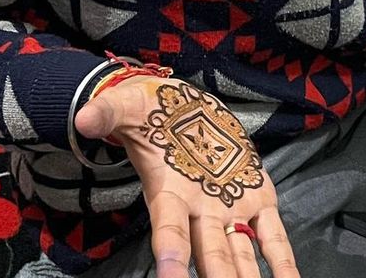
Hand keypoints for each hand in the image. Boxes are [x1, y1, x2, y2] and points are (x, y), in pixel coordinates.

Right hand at [75, 76, 299, 277]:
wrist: (182, 108)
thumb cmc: (151, 113)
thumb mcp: (127, 105)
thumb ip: (108, 113)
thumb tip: (84, 117)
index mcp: (169, 192)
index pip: (169, 230)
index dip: (172, 255)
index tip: (171, 277)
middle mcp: (199, 209)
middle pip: (209, 254)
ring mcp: (229, 207)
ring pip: (239, 254)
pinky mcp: (257, 197)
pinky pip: (272, 236)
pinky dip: (282, 260)